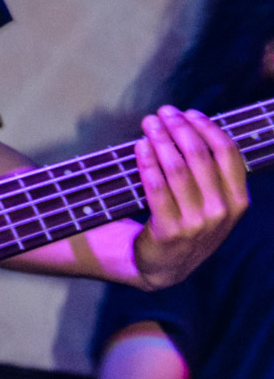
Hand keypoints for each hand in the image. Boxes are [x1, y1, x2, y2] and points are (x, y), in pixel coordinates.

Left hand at [132, 105, 247, 288]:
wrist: (165, 265)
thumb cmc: (188, 220)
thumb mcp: (214, 202)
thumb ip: (212, 170)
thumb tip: (191, 122)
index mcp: (238, 201)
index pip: (227, 152)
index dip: (206, 127)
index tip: (188, 113)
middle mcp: (221, 212)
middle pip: (199, 155)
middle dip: (178, 127)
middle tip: (162, 113)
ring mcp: (196, 224)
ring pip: (176, 167)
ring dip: (160, 139)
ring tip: (149, 124)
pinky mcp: (169, 231)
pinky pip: (156, 187)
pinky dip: (147, 161)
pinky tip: (140, 146)